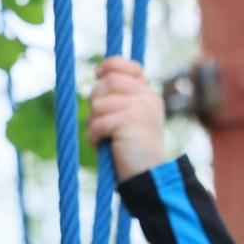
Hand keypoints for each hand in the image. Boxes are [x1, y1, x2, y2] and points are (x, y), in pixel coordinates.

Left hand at [86, 57, 166, 179]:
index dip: (109, 66)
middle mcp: (148, 98)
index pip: (128, 67)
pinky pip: (98, 122)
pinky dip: (95, 137)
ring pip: (99, 103)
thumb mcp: (127, 119)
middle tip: (103, 123)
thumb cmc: (130, 150)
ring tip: (107, 138)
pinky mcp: (131, 120)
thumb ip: (117, 98)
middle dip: (96, 102)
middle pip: (108, 82)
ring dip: (94, 124)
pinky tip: (105, 146)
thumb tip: (98, 77)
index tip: (98, 74)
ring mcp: (141, 107)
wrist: (147, 177)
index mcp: (149, 95)